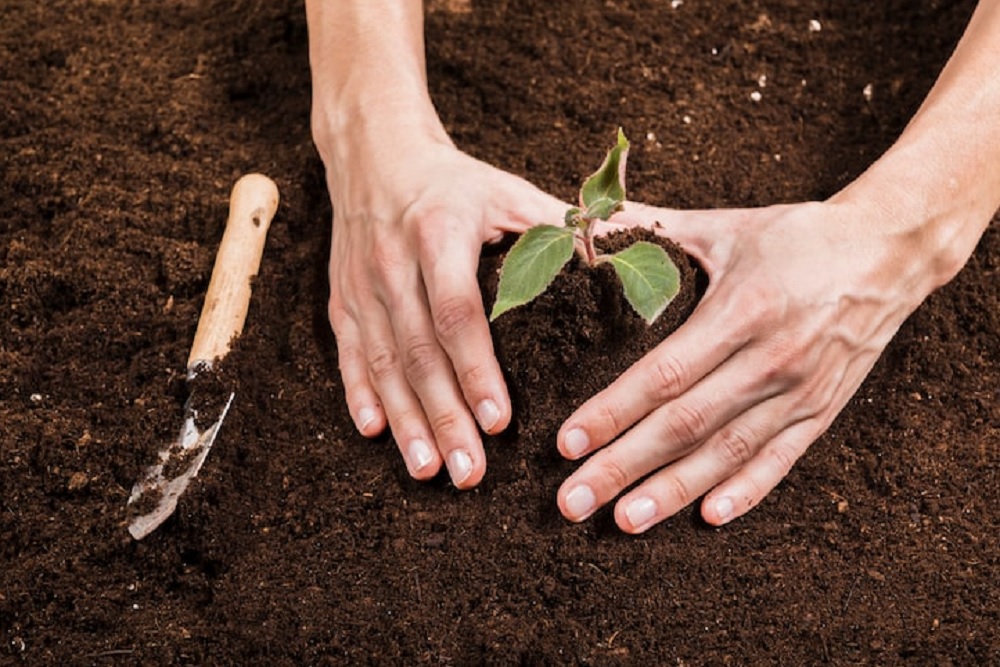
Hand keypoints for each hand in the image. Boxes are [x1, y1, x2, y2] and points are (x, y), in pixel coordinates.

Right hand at [320, 125, 564, 487]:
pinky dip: (360, 395)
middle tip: (469, 472)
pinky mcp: (343, 300)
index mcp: (440, 232)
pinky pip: (349, 355)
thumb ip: (559, 226)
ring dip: (405, 420)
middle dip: (443, 417)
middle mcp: (393, 261)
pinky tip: (375, 433)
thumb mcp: (507, 191)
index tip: (499, 421)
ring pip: (383, 362)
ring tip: (429, 469)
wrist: (376, 155)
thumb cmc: (456, 183)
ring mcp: (361, 285)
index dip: (477, 369)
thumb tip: (628, 250)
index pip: (458, 311)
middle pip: (419, 351)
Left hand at [556, 198, 936, 530]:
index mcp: (741, 310)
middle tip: (572, 502)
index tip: (566, 444)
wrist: (888, 252)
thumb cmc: (794, 237)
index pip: (663, 374)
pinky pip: (781, 460)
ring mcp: (801, 392)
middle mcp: (771, 359)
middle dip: (623, 466)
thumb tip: (584, 220)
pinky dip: (746, 491)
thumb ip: (649, 229)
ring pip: (728, 452)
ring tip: (624, 520)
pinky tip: (709, 517)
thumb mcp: (723, 227)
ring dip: (673, 491)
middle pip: (686, 425)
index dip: (612, 412)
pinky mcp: (822, 411)